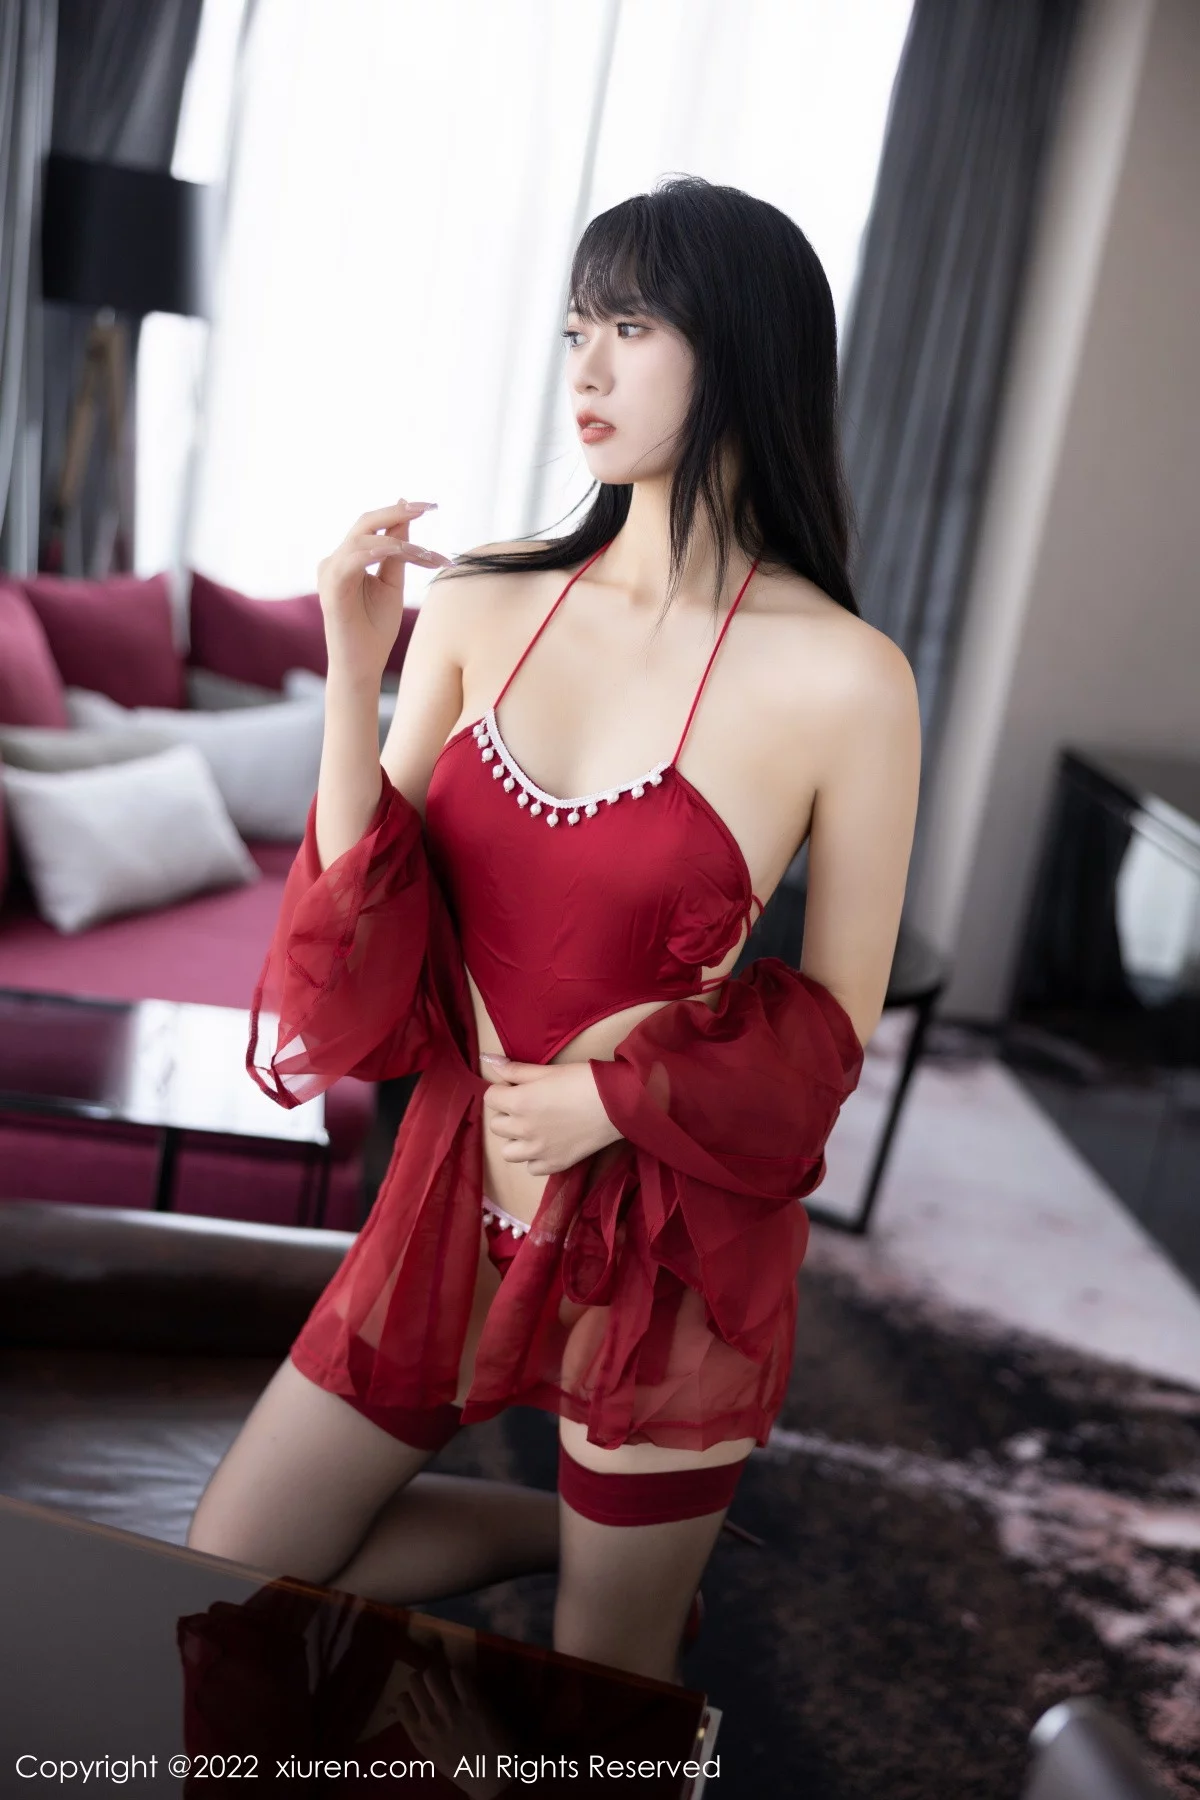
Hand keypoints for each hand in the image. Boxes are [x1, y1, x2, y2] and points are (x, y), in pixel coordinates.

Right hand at [316, 497, 453, 683]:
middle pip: (365, 522)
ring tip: (428, 554)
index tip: (430, 506)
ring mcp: (329, 572)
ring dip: (400, 541)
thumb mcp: (392, 583)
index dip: (400, 512)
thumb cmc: (375, 629)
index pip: (373, 525)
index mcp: (348, 558)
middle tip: (428, 507)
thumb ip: (398, 552)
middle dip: (399, 512)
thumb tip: (406, 517)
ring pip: (364, 538)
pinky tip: (402, 550)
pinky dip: (378, 551)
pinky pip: (354, 558)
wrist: (361, 666)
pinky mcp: (331, 587)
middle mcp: (334, 560)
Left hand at [479, 1054, 622, 1176]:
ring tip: (534, 1128)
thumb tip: (487, 1060)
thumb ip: (515, 1070)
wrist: (617, 1104)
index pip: (490, 1098)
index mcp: (518, 1102)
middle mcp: (522, 1130)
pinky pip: (530, 1167)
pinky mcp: (554, 1165)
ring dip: (516, 1139)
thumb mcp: (547, 1070)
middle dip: (507, 1114)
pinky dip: (535, 1158)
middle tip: (527, 1105)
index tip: (518, 1087)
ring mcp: (537, 1151)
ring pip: (508, 1151)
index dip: (502, 1090)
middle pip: (496, 1125)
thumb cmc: (583, 1080)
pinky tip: (547, 1144)